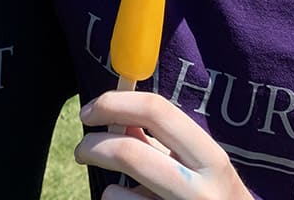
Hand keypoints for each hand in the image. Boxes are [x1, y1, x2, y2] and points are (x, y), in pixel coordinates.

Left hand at [76, 91, 252, 199]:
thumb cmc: (211, 195)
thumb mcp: (198, 165)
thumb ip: (160, 139)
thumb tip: (115, 113)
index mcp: (211, 159)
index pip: (157, 111)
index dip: (115, 103)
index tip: (90, 111)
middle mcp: (201, 190)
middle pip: (128, 152)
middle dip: (93, 145)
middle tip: (82, 148)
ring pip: (116, 192)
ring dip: (107, 184)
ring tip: (117, 187)